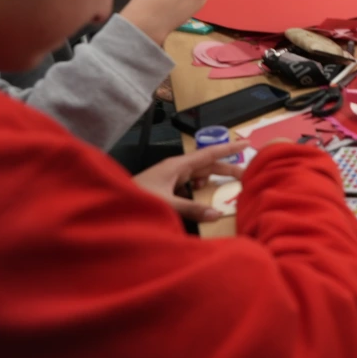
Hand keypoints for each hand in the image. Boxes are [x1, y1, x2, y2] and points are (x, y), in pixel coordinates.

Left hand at [132, 141, 247, 221]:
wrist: (109, 206)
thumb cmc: (136, 199)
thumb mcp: (166, 204)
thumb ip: (192, 209)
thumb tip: (217, 213)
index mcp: (177, 166)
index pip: (209, 154)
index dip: (229, 149)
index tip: (247, 144)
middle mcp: (175, 169)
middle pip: (206, 166)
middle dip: (226, 170)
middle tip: (246, 176)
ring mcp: (169, 179)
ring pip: (197, 177)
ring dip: (212, 181)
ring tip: (227, 188)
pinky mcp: (164, 189)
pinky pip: (188, 187)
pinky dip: (198, 192)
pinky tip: (201, 199)